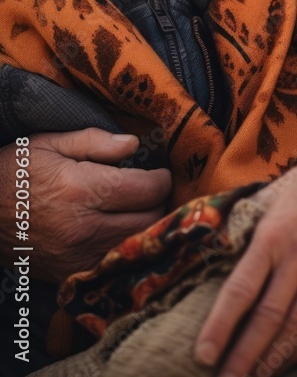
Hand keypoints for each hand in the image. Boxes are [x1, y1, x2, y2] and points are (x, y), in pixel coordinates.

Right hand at [0, 128, 171, 281]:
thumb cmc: (15, 173)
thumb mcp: (49, 143)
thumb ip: (95, 141)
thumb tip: (133, 144)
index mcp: (82, 189)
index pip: (147, 190)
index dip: (161, 179)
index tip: (159, 173)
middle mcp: (84, 226)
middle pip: (150, 221)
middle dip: (159, 203)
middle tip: (153, 191)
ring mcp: (78, 255)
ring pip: (137, 246)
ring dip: (147, 228)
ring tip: (141, 211)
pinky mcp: (71, 274)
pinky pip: (114, 265)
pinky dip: (125, 249)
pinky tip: (122, 234)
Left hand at [194, 109, 296, 376]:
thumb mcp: (286, 183)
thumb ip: (256, 213)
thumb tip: (228, 236)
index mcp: (275, 231)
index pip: (240, 289)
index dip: (220, 325)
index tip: (203, 354)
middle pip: (265, 319)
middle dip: (242, 356)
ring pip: (294, 328)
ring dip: (270, 360)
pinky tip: (288, 361)